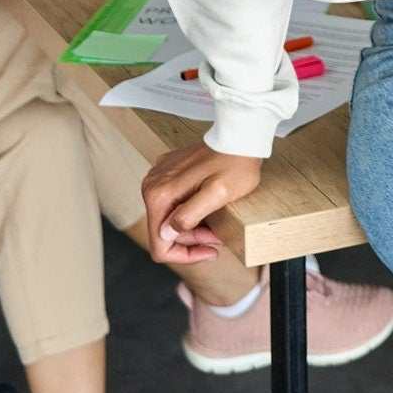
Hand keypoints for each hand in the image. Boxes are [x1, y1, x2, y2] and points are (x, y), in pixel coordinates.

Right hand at [142, 144, 263, 264]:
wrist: (239, 137)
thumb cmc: (235, 164)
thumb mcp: (217, 194)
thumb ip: (188, 215)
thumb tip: (166, 233)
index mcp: (160, 193)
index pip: (159, 243)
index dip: (184, 254)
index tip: (208, 250)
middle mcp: (153, 185)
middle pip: (164, 232)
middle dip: (191, 239)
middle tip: (216, 236)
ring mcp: (160, 178)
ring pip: (168, 220)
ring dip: (191, 228)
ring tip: (215, 226)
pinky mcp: (169, 174)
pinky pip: (172, 204)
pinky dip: (189, 213)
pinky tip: (207, 211)